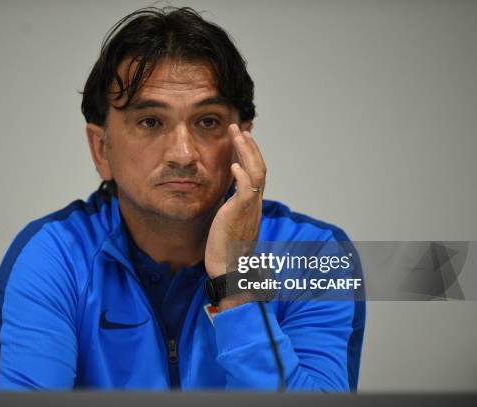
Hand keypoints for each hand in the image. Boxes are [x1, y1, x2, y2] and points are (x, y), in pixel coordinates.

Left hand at [204, 123, 266, 281]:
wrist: (229, 270)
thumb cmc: (225, 250)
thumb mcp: (228, 223)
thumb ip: (229, 208)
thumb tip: (225, 198)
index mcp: (251, 205)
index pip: (256, 173)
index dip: (250, 154)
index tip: (241, 139)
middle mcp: (254, 204)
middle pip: (259, 168)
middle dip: (249, 146)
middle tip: (239, 129)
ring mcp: (250, 208)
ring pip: (256, 174)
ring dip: (247, 153)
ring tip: (237, 135)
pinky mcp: (240, 215)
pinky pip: (246, 191)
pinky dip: (241, 176)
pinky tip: (233, 165)